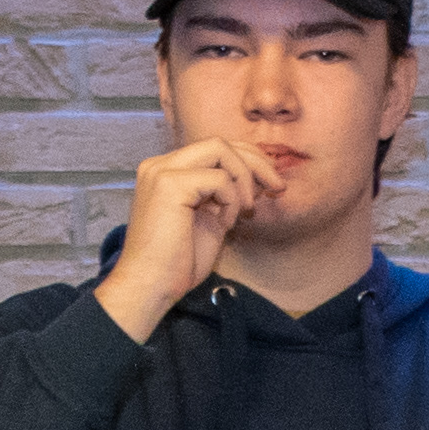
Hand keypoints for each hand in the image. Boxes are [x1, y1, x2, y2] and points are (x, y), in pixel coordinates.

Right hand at [96, 136, 285, 342]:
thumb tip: (257, 179)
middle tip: (277, 188)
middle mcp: (161, 164)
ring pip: (220, 149)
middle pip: (220, 142)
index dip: (248, 161)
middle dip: (256, 162)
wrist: (151, 286)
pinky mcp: (169, 184)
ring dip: (244, 179)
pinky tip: (224, 224)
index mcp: (168, 171)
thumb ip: (226, 196)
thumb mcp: (211, 220)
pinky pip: (218, 178)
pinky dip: (230, 200)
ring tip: (245, 211)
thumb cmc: (178, 262)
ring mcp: (162, 171)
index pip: (214, 149)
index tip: (270, 184)